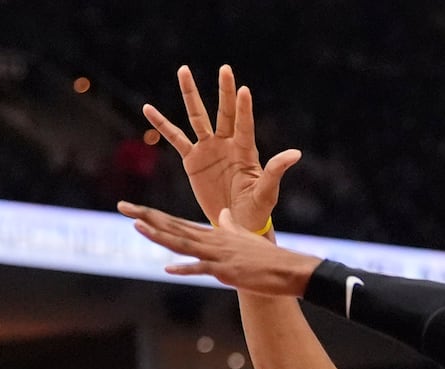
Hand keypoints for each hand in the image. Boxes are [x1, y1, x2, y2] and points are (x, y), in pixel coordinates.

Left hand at [120, 202, 320, 294]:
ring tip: (138, 226)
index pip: (176, 223)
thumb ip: (231, 226)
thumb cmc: (267, 256)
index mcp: (213, 234)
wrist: (288, 269)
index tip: (132, 208)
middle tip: (123, 206)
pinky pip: (203, 269)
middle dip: (146, 217)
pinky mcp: (227, 271)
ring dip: (161, 236)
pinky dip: (186, 269)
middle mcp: (212, 241)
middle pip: (173, 228)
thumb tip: (224, 215)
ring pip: (184, 244)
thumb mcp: (246, 238)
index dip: (152, 215)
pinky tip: (169, 268)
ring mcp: (218, 256)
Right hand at [144, 64, 301, 232]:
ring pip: (197, 117)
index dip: (244, 109)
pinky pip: (175, 138)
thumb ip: (275, 171)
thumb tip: (296, 153)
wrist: (236, 224)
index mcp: (246, 151)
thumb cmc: (256, 210)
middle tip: (225, 68)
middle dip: (224, 91)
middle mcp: (227, 144)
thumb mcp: (266, 192)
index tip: (244, 90)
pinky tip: (148, 109)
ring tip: (183, 70)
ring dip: (190, 94)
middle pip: (224, 112)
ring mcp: (208, 149)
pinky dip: (162, 124)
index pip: (245, 125)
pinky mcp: (192, 159)